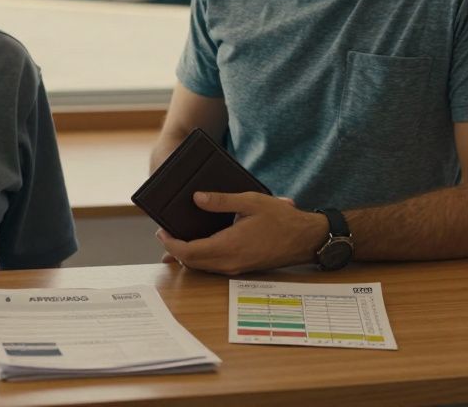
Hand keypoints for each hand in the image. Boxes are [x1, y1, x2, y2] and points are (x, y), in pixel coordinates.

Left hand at [157, 192, 324, 274]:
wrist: (306, 239)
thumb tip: (196, 198)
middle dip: (174, 251)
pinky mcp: (242, 268)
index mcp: (229, 246)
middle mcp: (230, 262)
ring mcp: (236, 268)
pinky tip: (199, 246)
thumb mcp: (250, 202)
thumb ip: (221, 201)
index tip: (161, 232)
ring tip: (177, 240)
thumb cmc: (281, 219)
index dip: (171, 244)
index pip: (189, 252)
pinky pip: (214, 267)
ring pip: (202, 268)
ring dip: (187, 257)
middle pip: (192, 263)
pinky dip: (201, 259)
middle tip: (165, 234)